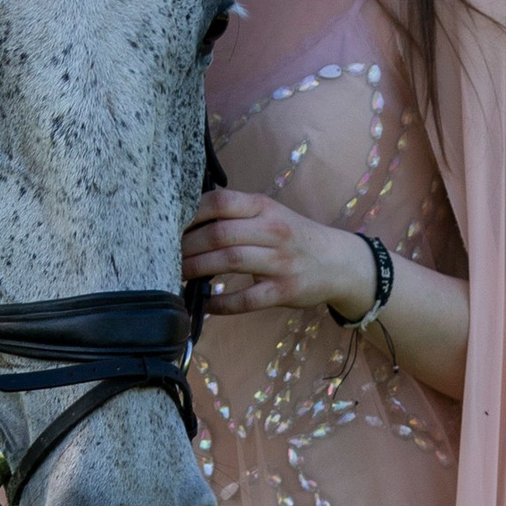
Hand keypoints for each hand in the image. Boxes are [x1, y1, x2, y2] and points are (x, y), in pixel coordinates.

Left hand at [181, 188, 375, 319]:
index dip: (191, 213)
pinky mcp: (284, 291)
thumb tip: (186, 223)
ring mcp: (280, 262)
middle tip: (167, 256)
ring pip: (229, 262)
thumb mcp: (270, 215)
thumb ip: (236, 215)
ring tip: (179, 275)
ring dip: (197, 270)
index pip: (221, 201)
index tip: (170, 225)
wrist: (338, 262)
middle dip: (187, 246)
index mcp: (265, 207)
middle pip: (220, 234)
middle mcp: (273, 230)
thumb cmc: (294, 237)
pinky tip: (204, 304)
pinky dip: (220, 303)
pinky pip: (245, 299)